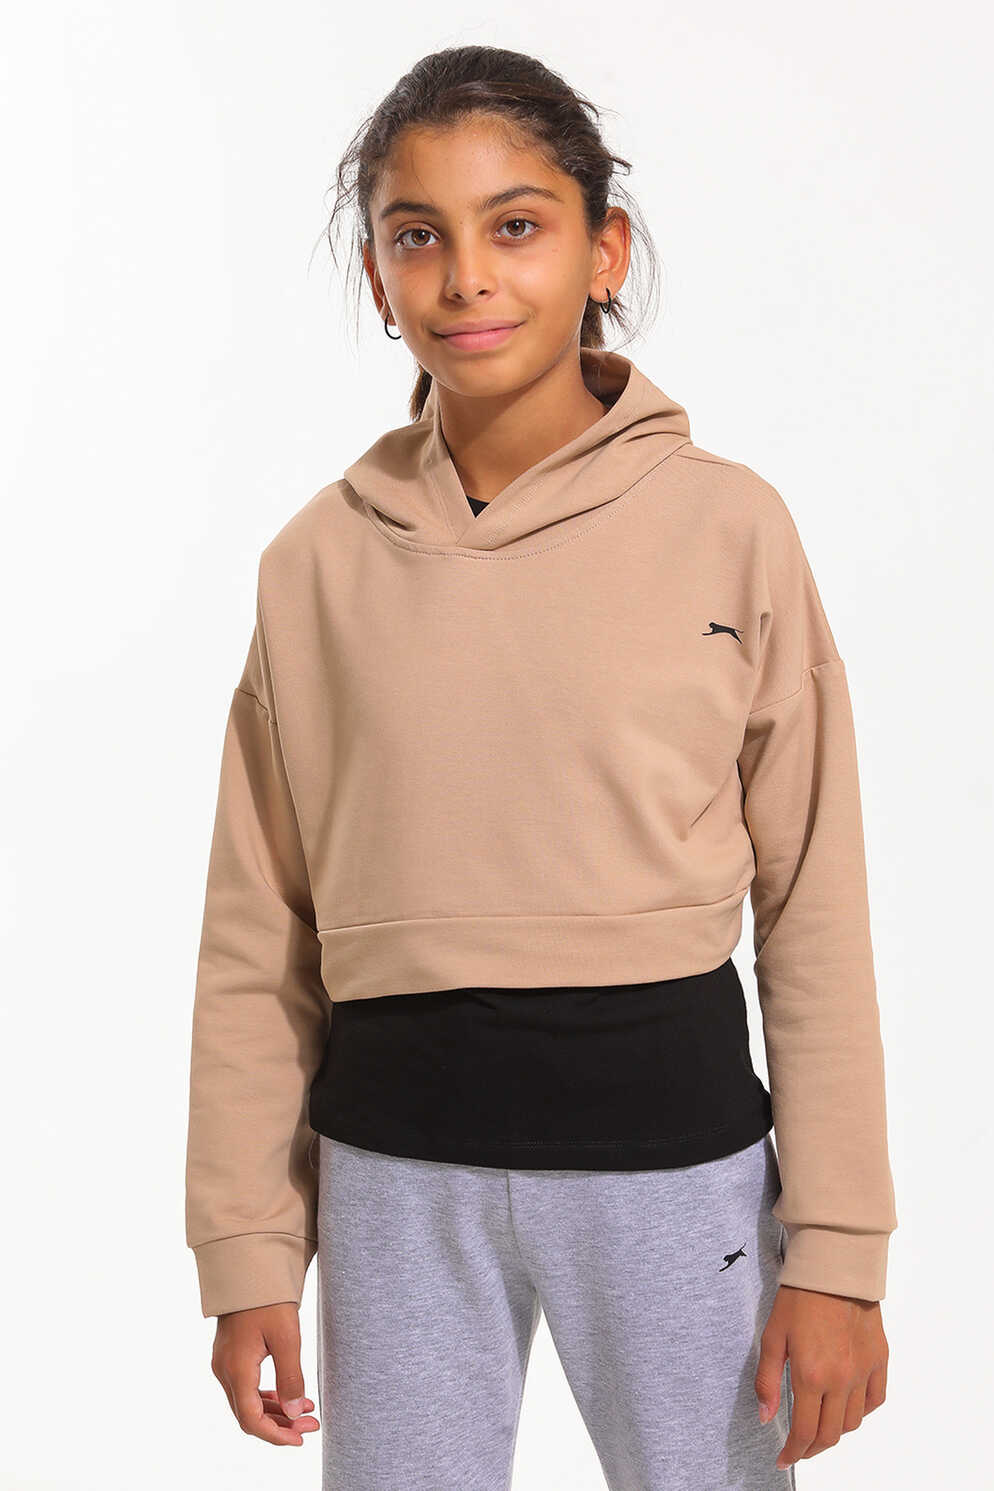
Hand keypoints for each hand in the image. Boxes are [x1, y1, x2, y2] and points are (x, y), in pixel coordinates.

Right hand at [211, 1301, 319, 1445]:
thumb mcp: (287, 1337)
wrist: (249, 1268)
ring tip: (305, 1412)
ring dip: (275, 1411)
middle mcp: (224, 1370)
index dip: (275, 1435)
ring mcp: (224, 1363)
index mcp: (237, 1369)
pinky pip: (245, 1387)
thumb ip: (291, 1377)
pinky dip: (266, 1396)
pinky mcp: (229, 1355)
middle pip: (248, 1414)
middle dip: (280, 1425)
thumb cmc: (268, 1299)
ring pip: (247, 1402)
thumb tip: (295, 1413)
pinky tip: (287, 1396)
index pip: (251, 1420)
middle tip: (311, 1424)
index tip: (300, 1438)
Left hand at [755, 1284, 888, 1471]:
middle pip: (830, 1435)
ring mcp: (864, 1371)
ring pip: (853, 1422)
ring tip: (819, 1426)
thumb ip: (767, 1380)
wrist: (834, 1267)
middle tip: (799, 1448)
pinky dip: (861, 1412)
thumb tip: (766, 1418)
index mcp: (811, 1375)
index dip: (793, 1452)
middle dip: (812, 1448)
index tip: (783, 1458)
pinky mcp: (880, 1360)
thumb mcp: (772, 1336)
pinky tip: (846, 1407)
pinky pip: (875, 1401)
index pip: (805, 1433)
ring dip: (835, 1432)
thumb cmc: (798, 1298)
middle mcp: (842, 1380)